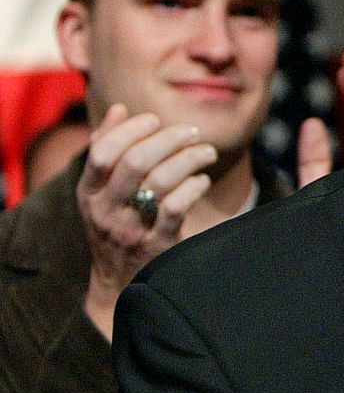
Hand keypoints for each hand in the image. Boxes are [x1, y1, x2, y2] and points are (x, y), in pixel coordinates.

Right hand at [77, 104, 215, 340]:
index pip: (103, 151)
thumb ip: (107, 148)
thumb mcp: (101, 191)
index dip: (131, 130)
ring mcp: (130, 229)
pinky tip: (201, 181)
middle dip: (169, 139)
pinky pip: (176, 208)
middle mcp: (106, 210)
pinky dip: (193, 187)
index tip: (155, 120)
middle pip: (135, 162)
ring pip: (159, 181)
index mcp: (89, 192)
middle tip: (191, 132)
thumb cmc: (115, 224)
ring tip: (205, 152)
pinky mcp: (157, 244)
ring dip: (189, 159)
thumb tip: (119, 109)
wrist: (120, 283)